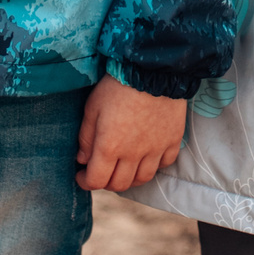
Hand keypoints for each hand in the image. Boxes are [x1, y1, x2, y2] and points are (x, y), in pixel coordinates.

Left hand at [76, 73, 185, 191]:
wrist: (153, 70)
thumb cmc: (118, 86)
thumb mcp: (93, 107)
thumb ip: (86, 137)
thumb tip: (82, 159)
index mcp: (109, 147)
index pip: (96, 181)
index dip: (84, 182)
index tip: (81, 174)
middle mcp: (133, 154)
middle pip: (119, 184)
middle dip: (105, 182)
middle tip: (101, 170)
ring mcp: (155, 150)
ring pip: (142, 179)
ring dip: (129, 179)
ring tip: (123, 168)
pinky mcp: (172, 141)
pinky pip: (164, 164)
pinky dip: (154, 165)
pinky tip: (146, 156)